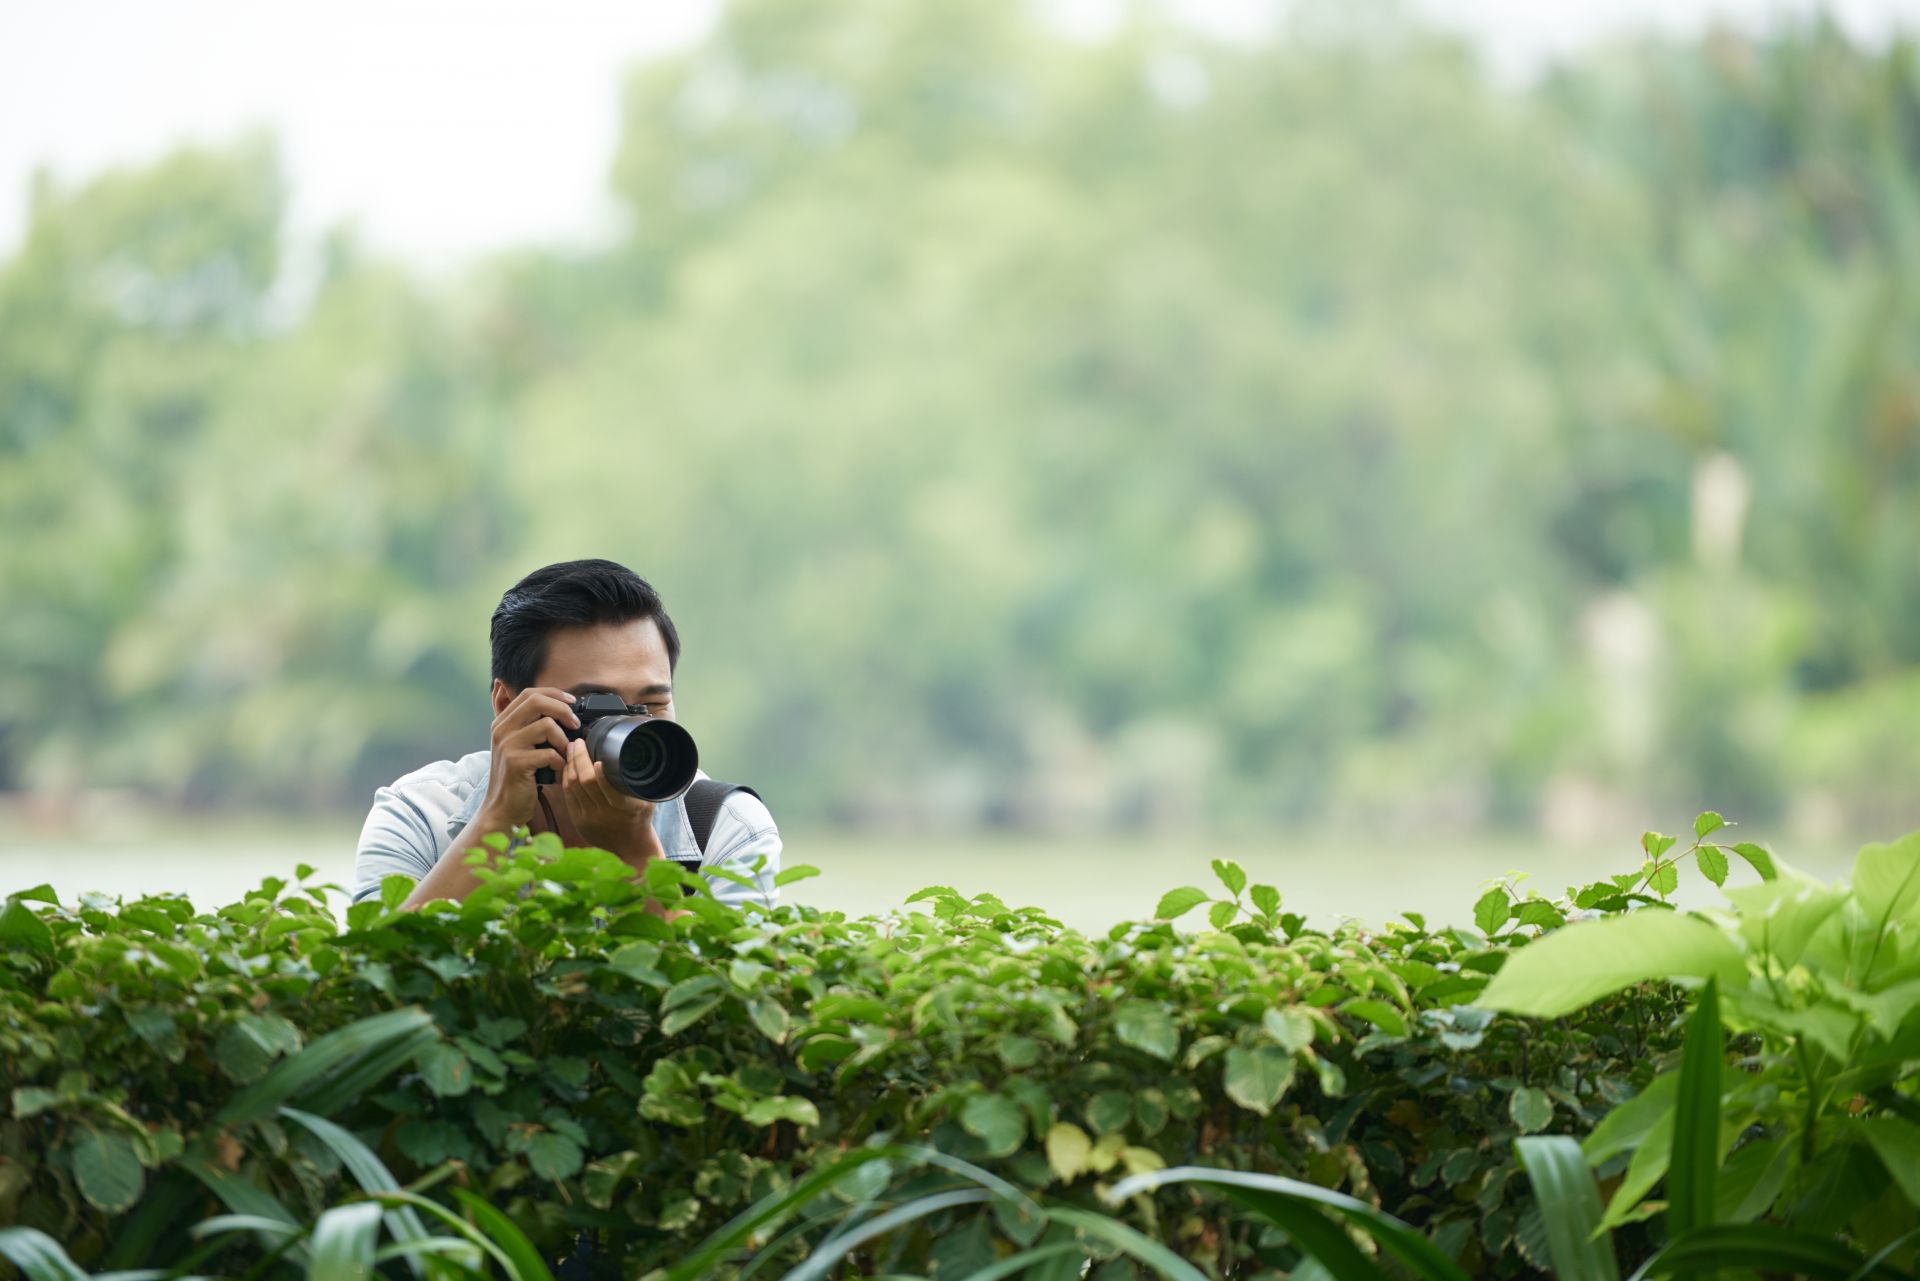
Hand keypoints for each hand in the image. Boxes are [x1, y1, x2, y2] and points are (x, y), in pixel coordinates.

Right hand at [479, 686, 578, 827]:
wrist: (502, 808)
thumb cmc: (518, 778)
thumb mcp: (521, 747)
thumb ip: (533, 727)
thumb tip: (565, 711)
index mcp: (502, 722)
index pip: (529, 693)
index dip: (554, 694)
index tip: (572, 703)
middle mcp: (501, 729)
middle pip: (537, 701)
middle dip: (563, 710)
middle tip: (575, 725)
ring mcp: (506, 745)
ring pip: (546, 725)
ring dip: (563, 740)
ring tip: (564, 754)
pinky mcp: (515, 762)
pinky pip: (549, 752)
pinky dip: (560, 761)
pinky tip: (557, 770)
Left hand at [561, 737, 662, 867]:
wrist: (630, 848)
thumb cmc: (640, 819)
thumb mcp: (647, 801)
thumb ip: (638, 782)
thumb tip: (632, 755)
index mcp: (625, 808)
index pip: (609, 788)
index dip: (600, 772)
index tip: (598, 757)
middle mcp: (605, 813)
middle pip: (585, 782)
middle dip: (579, 759)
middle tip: (577, 742)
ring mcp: (589, 818)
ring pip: (573, 787)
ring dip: (570, 765)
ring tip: (571, 749)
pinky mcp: (578, 821)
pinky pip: (568, 795)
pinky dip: (566, 778)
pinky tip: (567, 766)